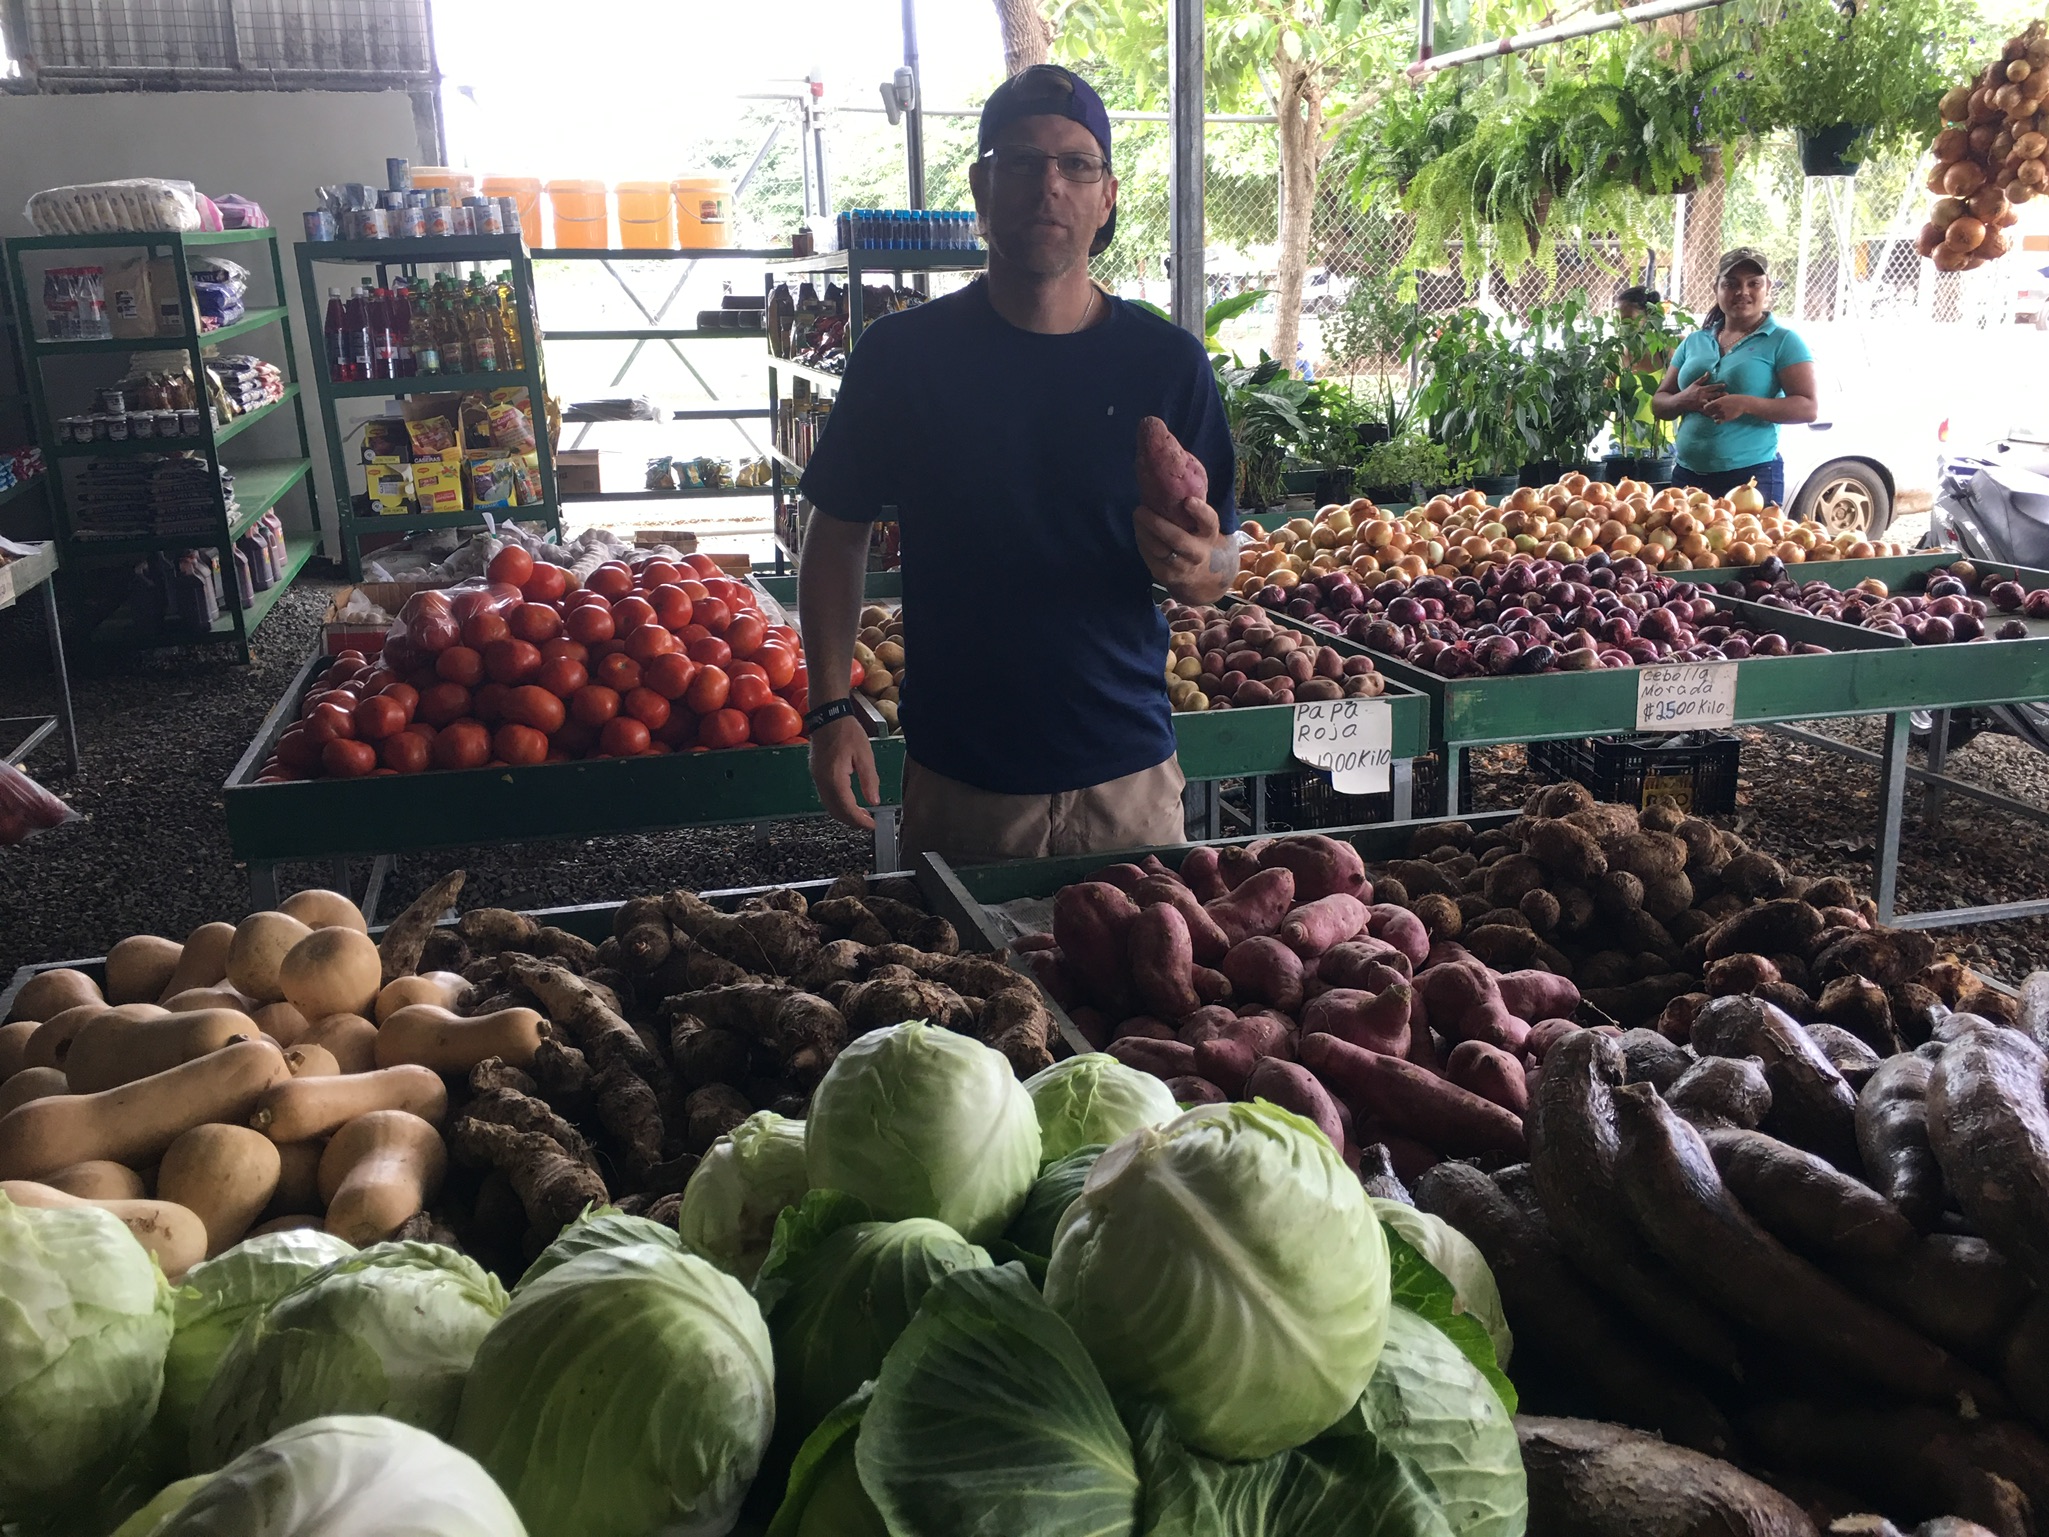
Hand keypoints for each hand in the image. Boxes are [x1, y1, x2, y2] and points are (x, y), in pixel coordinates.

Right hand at [808, 712, 879, 830]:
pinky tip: (850, 802)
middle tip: (868, 823)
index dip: (860, 820)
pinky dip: (837, 804)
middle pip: (835, 811)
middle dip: (852, 821)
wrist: (828, 715)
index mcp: (834, 777)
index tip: (872, 825)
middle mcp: (822, 781)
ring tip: (862, 815)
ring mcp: (816, 778)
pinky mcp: (816, 773)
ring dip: (844, 814)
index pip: (847, 808)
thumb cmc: (847, 731)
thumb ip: (869, 780)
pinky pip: (825, 796)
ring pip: (828, 805)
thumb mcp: (864, 754)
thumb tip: (874, 802)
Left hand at [1135, 495, 1229, 596]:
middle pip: (1177, 539)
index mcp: (1209, 534)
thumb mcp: (1200, 524)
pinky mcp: (1167, 577)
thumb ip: (1190, 507)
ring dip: (1144, 532)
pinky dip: (1142, 543)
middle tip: (1140, 509)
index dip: (1200, 512)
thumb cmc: (1196, 537)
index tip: (1188, 500)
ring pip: (1160, 549)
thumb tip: (1167, 472)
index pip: (1209, 522)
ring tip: (1137, 516)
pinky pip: (1150, 558)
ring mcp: (1183, 567)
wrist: (1201, 575)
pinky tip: (1140, 531)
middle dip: (1156, 524)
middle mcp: (1199, 552)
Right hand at [1681, 379, 1726, 412]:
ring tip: (1725, 403)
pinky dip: (1712, 412)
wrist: (1679, 401)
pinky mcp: (1699, 409)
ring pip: (1711, 403)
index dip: (1719, 386)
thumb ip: (1702, 379)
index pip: (1712, 387)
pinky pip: (1707, 410)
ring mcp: (1701, 403)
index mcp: (1701, 389)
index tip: (1725, 385)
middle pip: (1714, 395)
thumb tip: (1708, 372)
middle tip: (1728, 394)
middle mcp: (1702, 396)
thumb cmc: (1687, 392)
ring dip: (1718, 403)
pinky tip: (1717, 413)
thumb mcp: (1694, 384)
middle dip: (1721, 394)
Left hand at [1700, 393, 1752, 423]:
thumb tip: (1709, 402)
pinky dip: (1717, 421)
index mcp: (1717, 401)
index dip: (1706, 407)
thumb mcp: (1724, 397)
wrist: (1743, 403)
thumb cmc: (1733, 399)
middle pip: (1708, 413)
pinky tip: (1720, 418)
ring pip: (1712, 417)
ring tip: (1719, 413)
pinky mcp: (1725, 418)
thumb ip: (1717, 400)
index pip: (1705, 407)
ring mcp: (1721, 414)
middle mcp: (1718, 408)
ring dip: (1714, 416)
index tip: (1709, 407)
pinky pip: (1717, 422)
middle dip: (1709, 412)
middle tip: (1713, 411)